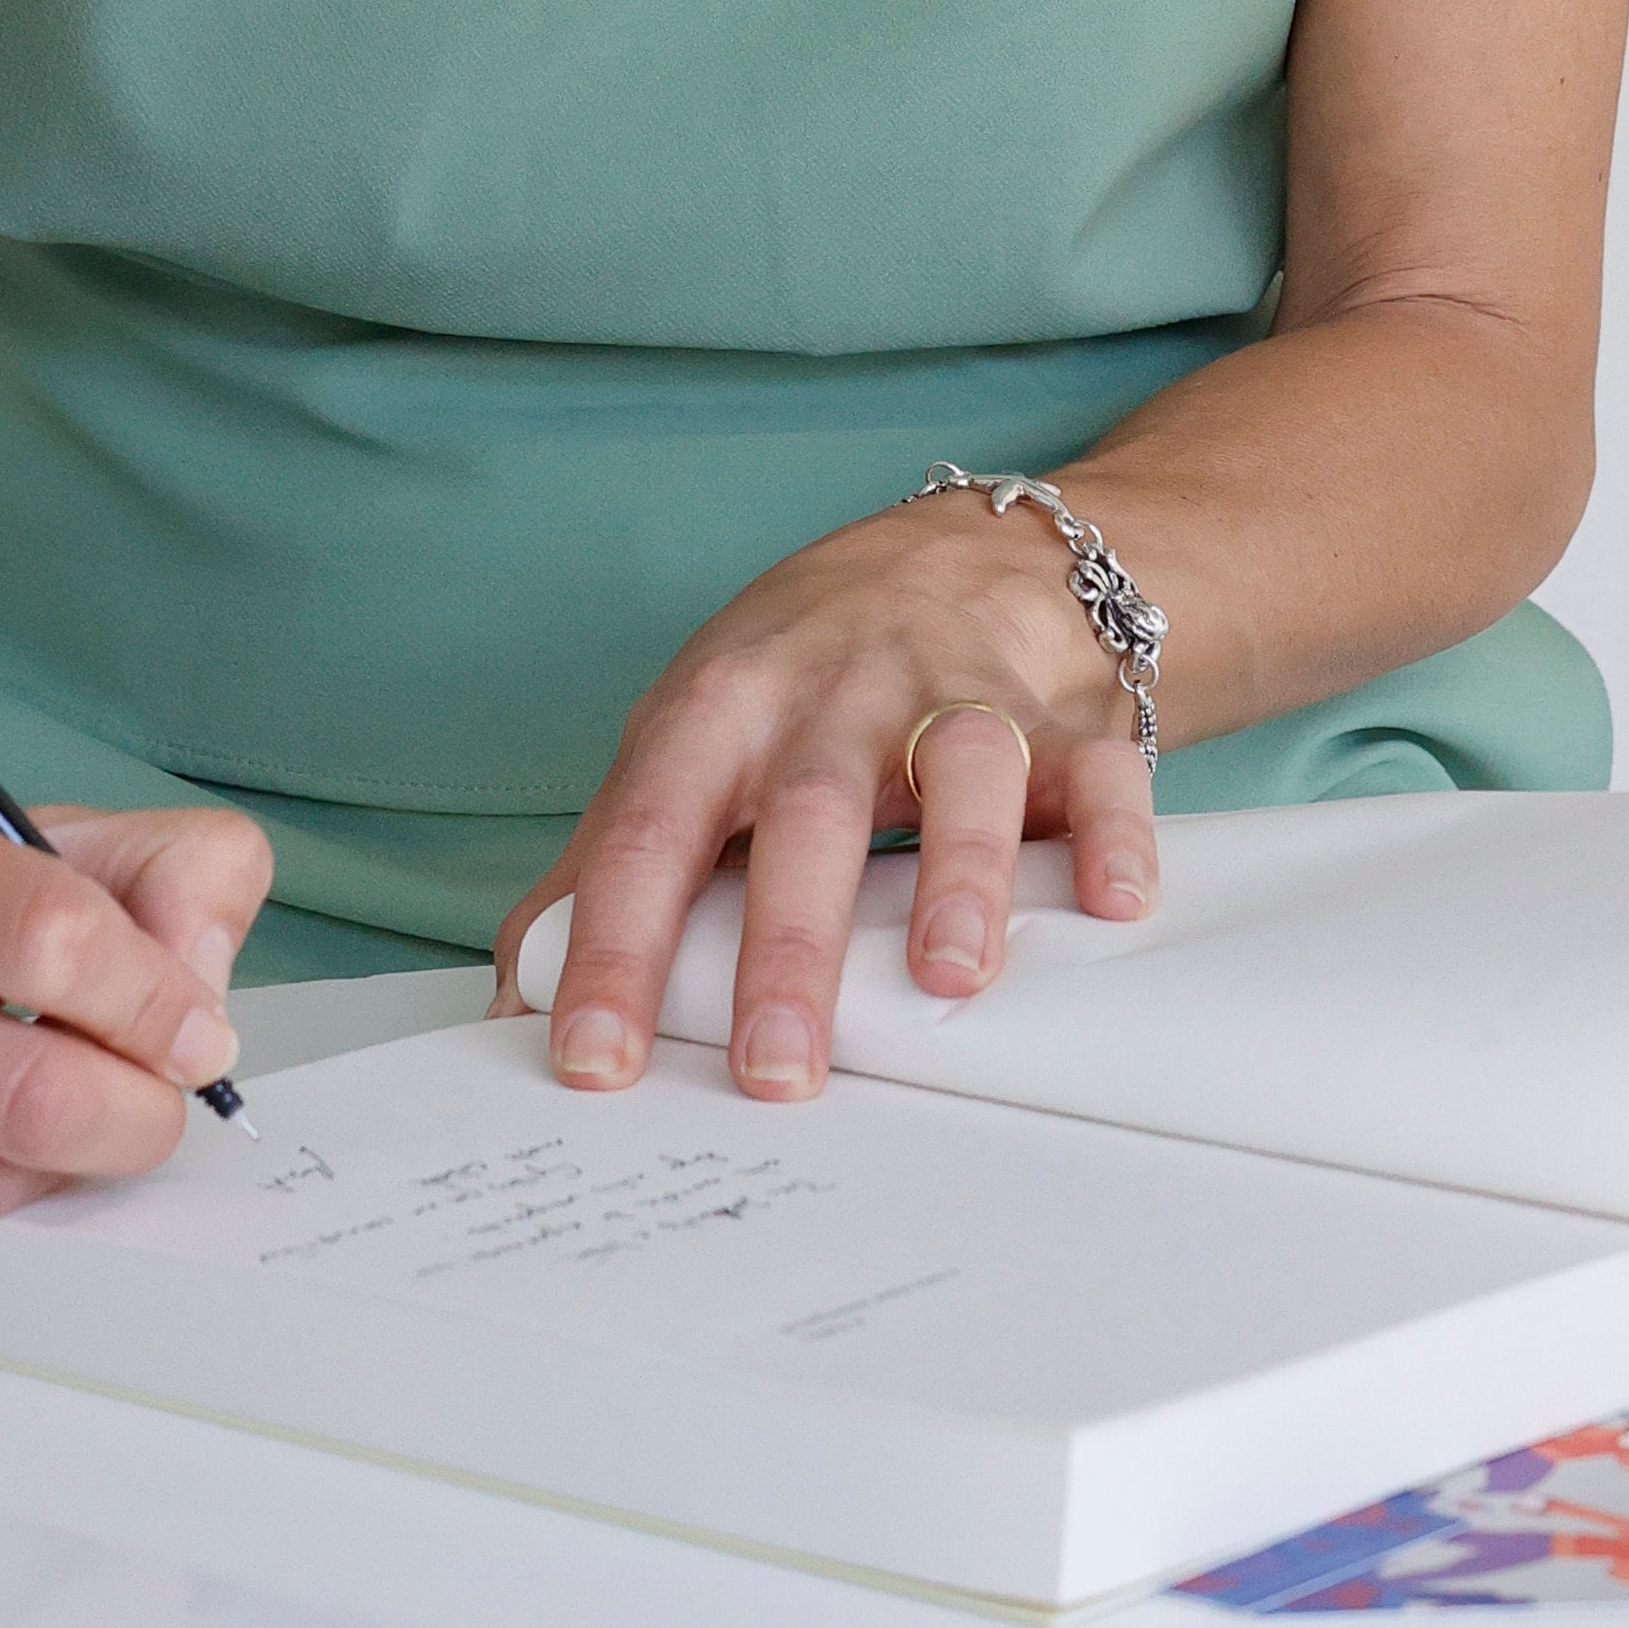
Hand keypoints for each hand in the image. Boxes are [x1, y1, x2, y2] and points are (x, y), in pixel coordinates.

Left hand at [491, 495, 1155, 1106]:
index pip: (648, 832)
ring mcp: (952, 695)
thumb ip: (607, 861)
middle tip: (775, 1072)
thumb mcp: (685, 740)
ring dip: (958, 870)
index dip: (613, 947)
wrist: (958, 555)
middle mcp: (833, 696)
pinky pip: (1095, 765)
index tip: (589, 1061)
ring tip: (951, 978)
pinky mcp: (1058, 716)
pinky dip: (1112, 830)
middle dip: (789, 943)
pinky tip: (1116, 903)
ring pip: (959, 766)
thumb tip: (511, 993)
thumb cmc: (797, 682)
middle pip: (807, 811)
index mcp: (718, 712)